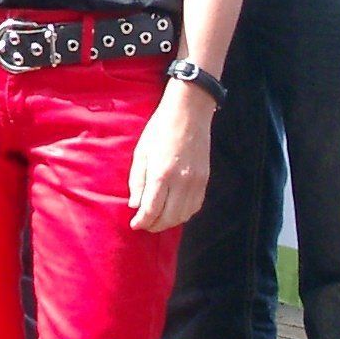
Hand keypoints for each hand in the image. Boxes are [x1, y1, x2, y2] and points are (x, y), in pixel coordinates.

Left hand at [129, 81, 214, 232]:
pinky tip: (174, 210)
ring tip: (158, 219)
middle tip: (145, 224)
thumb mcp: (141, 152)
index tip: (135, 225)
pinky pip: (195, 206)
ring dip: (169, 222)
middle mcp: (181, 181)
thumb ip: (137, 181)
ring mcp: (196, 182)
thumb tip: (135, 205)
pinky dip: (184, 214)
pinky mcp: (205, 180)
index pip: (151, 210)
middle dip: (154, 225)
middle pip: (168, 218)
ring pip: (183, 215)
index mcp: (161, 174)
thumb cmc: (160, 129)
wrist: (189, 113)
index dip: (142, 222)